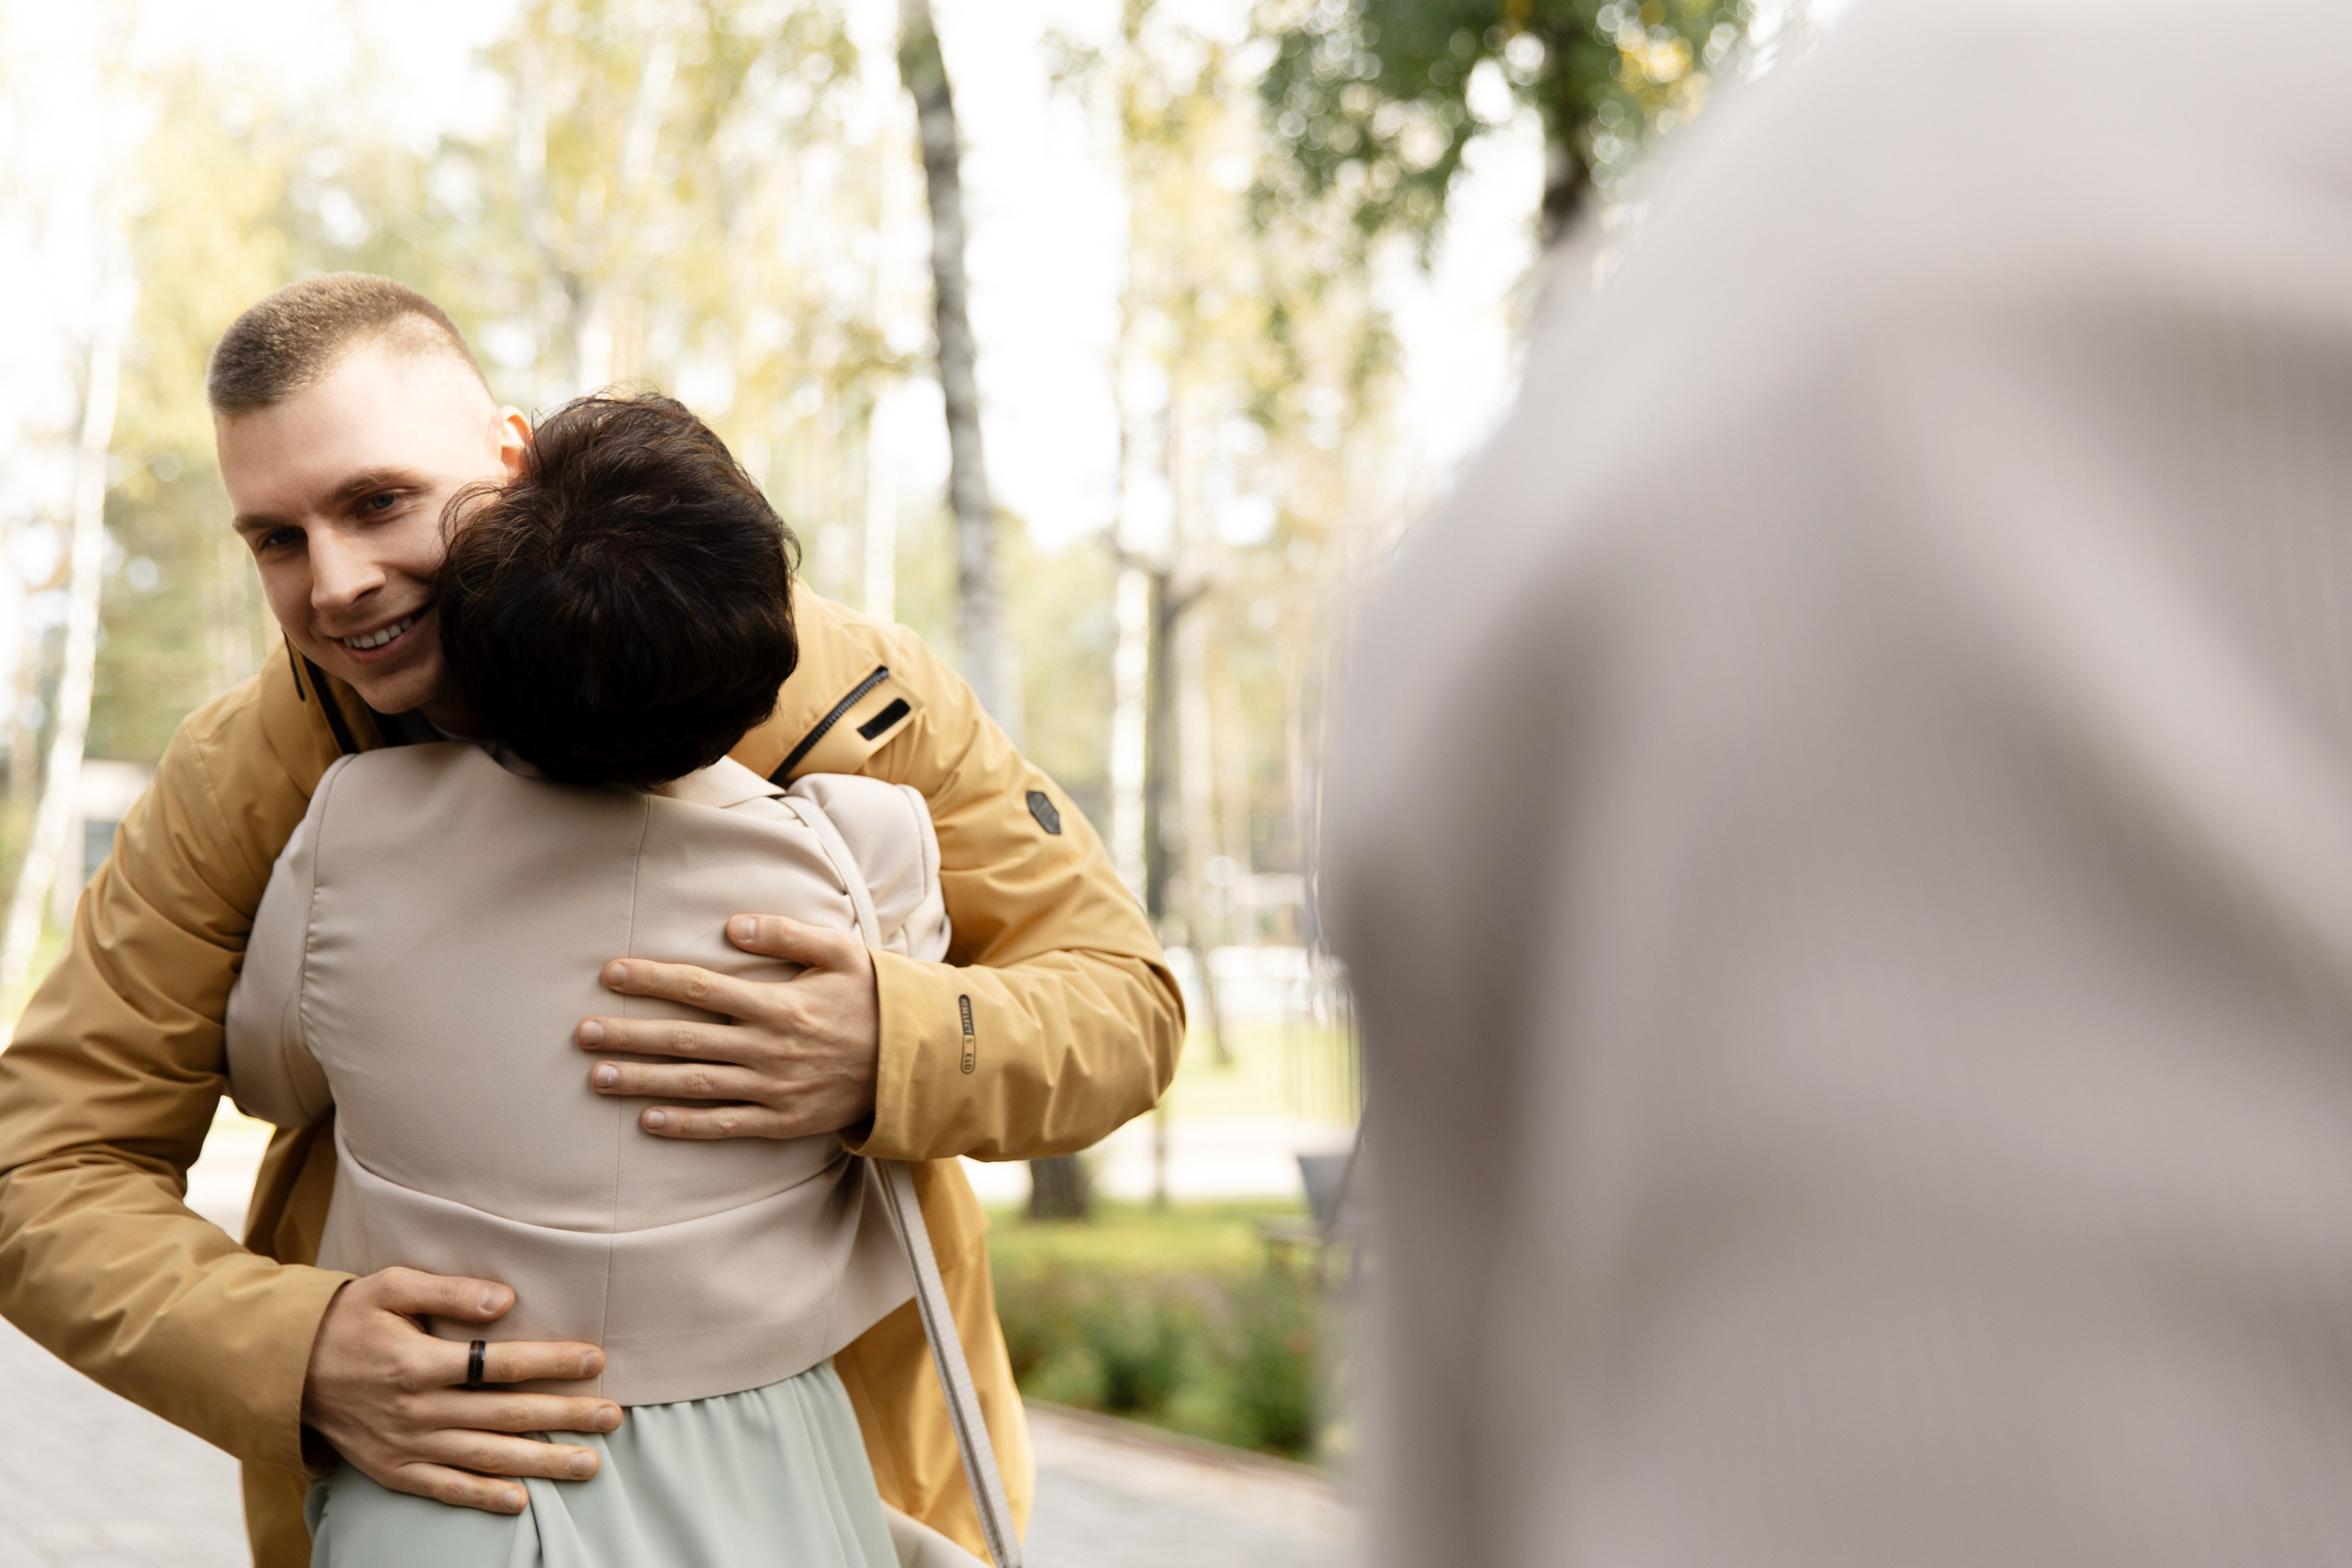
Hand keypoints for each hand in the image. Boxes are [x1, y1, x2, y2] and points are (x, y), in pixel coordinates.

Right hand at [301, 1268, 620, 1512]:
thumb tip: (505, 1299)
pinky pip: (445, 1489)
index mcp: (418, 1362)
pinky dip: (483, 1497)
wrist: (286, 1370)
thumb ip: (448, 1292)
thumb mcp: (391, 1287)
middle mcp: (416, 1409)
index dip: (551, 1361)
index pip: (499, 1363)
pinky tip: (522, 1500)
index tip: (596, 1359)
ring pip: (486, 1457)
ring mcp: (405, 1445)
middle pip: (505, 1414)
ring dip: (542, 1461)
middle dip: (565, 1415)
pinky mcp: (393, 1470)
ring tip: (591, 1463)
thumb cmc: (348, 1319)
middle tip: (613, 1416)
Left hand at [577, 914, 880, 1139]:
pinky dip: (685, 1125)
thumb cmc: (873, 998)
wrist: (914, 1061)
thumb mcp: (841, 951)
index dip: (652, 980)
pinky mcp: (782, 1120)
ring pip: (695, 1084)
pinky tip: (648, 1121)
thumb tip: (732, 926)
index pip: (700, 987)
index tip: (611, 974)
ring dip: (642, 1081)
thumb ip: (787, 934)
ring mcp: (773, 1088)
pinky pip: (725, 1124)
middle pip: (684, 1039)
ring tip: (597, 1077)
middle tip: (582, 1033)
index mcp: (778, 1003)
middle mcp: (768, 1047)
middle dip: (629, 1034)